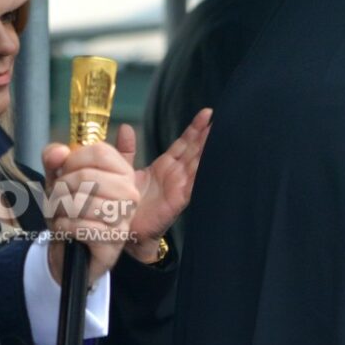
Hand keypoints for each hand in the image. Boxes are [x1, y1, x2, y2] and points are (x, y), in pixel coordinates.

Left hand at [39, 140, 138, 284]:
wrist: (71, 246)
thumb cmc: (69, 207)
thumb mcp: (57, 177)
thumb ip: (54, 158)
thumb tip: (59, 152)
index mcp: (122, 171)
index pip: (100, 151)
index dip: (73, 160)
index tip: (64, 171)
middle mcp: (129, 191)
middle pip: (88, 177)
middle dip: (62, 187)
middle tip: (58, 196)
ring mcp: (125, 216)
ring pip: (81, 202)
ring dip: (60, 208)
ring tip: (60, 213)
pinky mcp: (115, 238)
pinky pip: (81, 225)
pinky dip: (63, 225)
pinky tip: (64, 227)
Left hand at [118, 110, 210, 263]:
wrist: (125, 231)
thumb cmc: (127, 203)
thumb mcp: (125, 171)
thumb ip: (127, 150)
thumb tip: (127, 127)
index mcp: (165, 166)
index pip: (183, 143)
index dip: (194, 129)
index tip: (206, 113)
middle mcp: (175, 175)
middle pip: (194, 150)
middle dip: (206, 134)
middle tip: (219, 118)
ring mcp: (179, 187)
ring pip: (197, 164)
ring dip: (208, 150)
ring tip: (219, 134)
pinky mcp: (178, 200)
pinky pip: (193, 184)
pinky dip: (202, 173)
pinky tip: (212, 161)